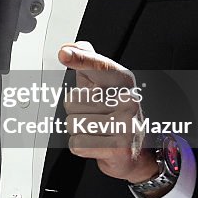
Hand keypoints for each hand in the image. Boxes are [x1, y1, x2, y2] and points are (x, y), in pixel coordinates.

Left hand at [57, 41, 157, 182]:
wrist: (133, 150)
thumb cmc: (114, 113)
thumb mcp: (102, 85)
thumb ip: (88, 63)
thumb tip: (72, 47)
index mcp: (124, 81)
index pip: (98, 66)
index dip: (80, 59)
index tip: (64, 54)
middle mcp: (129, 100)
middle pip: (74, 100)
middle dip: (75, 110)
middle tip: (94, 115)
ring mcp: (127, 125)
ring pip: (73, 123)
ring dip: (77, 129)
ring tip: (96, 129)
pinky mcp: (119, 148)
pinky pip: (78, 143)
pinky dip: (80, 145)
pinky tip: (96, 143)